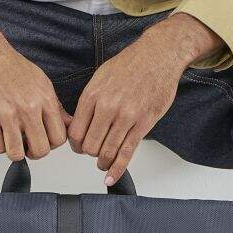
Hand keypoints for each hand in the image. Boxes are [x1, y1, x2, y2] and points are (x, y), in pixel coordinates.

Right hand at [0, 24, 72, 160]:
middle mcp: (28, 108)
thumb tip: (68, 125)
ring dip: (16, 151)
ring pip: (17, 153)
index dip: (52, 144)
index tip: (45, 140)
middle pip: (40, 150)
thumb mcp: (42, 82)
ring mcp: (7, 114)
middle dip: (35, 152)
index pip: (59, 138)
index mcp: (45, 99)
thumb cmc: (12, 67)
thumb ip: (55, 107)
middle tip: (29, 145)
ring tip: (13, 141)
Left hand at [67, 31, 188, 184]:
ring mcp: (126, 116)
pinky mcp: (143, 123)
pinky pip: (127, 152)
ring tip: (103, 164)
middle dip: (89, 153)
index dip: (74, 145)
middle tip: (93, 152)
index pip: (75, 132)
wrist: (157, 56)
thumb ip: (89, 100)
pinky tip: (112, 177)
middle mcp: (107, 107)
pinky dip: (118, 169)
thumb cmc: (130, 64)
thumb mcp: (100, 77)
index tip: (78, 147)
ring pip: (107, 151)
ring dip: (103, 162)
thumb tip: (80, 121)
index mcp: (92, 96)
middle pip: (89, 145)